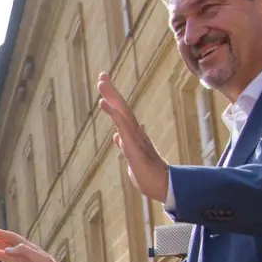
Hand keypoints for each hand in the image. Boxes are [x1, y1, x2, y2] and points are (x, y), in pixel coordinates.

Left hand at [98, 72, 169, 202]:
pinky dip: (114, 114)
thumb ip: (124, 145)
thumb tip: (117, 137)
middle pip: (122, 107)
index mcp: (133, 134)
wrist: (160, 186)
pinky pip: (123, 126)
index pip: (121, 113)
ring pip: (122, 113)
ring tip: (102, 84)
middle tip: (102, 75)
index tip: (104, 83)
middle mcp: (135, 132)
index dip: (112, 98)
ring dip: (112, 98)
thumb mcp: (131, 157)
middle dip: (111, 91)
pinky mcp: (134, 146)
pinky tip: (105, 103)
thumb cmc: (147, 172)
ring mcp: (135, 138)